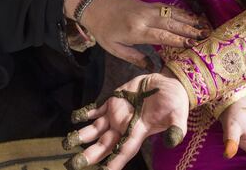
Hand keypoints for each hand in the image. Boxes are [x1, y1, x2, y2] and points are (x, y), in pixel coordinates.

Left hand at [62, 69, 188, 169]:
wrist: (168, 84)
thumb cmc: (175, 101)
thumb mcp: (179, 115)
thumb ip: (176, 129)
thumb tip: (173, 142)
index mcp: (138, 132)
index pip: (123, 151)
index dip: (113, 163)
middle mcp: (124, 126)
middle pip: (104, 144)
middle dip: (89, 155)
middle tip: (72, 164)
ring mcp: (117, 114)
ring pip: (96, 129)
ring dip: (82, 136)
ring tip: (67, 142)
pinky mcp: (113, 101)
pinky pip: (96, 110)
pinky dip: (85, 114)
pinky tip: (75, 117)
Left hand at [64, 0, 209, 69]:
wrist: (94, 6)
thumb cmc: (104, 30)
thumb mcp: (114, 49)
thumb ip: (134, 57)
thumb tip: (152, 66)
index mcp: (136, 31)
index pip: (161, 36)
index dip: (177, 40)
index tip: (192, 44)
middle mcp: (144, 18)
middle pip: (170, 23)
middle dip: (189, 29)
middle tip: (205, 35)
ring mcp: (147, 9)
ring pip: (171, 13)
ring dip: (188, 19)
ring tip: (203, 25)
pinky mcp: (148, 3)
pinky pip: (167, 7)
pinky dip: (180, 11)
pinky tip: (190, 15)